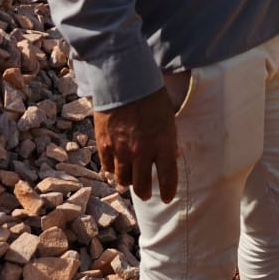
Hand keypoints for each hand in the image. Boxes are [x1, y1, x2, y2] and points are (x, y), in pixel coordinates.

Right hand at [94, 88, 178, 202]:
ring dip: (128, 183)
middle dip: (145, 192)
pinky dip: (113, 171)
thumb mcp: (169, 118)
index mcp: (163, 144)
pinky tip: (116, 169)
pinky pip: (108, 168)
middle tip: (147, 192)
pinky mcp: (105, 146)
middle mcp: (143, 152)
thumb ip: (170, 140)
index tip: (168, 197)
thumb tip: (173, 157)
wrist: (126, 82)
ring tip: (131, 181)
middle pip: (142, 186)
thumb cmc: (152, 98)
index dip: (168, 191)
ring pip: (123, 181)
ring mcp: (122, 150)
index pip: (168, 178)